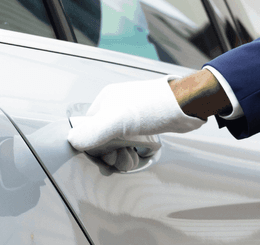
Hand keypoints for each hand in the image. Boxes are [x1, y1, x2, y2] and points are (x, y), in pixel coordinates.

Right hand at [67, 76, 205, 160]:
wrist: (186, 105)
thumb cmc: (154, 108)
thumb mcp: (118, 120)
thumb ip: (93, 131)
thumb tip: (73, 140)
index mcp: (108, 100)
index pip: (90, 127)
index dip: (94, 145)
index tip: (104, 155)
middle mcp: (119, 107)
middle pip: (105, 137)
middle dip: (111, 153)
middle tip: (120, 159)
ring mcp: (134, 116)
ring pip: (120, 142)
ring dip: (123, 155)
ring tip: (131, 158)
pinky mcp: (148, 124)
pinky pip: (134, 142)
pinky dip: (135, 151)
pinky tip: (139, 154)